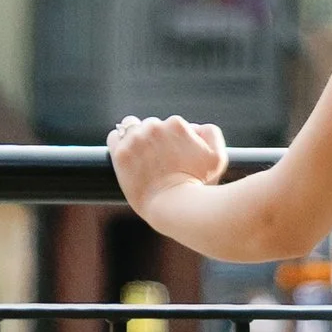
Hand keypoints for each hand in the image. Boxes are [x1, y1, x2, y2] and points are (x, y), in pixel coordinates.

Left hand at [108, 114, 227, 211]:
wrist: (175, 208)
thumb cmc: (199, 185)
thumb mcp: (217, 158)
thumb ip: (210, 133)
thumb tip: (194, 127)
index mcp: (176, 124)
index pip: (171, 123)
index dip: (175, 140)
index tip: (175, 156)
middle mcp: (154, 127)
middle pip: (151, 125)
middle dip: (155, 139)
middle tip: (160, 160)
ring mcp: (135, 140)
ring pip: (131, 128)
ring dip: (136, 139)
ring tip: (143, 160)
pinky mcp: (120, 154)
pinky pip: (114, 137)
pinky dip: (119, 143)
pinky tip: (128, 156)